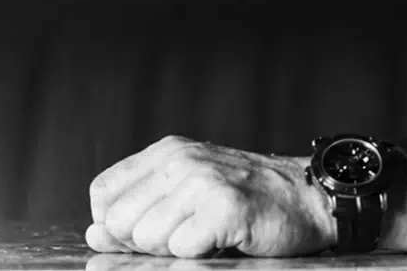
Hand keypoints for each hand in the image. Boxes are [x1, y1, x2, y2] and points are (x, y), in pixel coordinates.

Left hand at [85, 135, 333, 258]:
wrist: (311, 198)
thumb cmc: (249, 199)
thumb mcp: (188, 191)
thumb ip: (140, 210)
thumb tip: (95, 234)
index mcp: (168, 151)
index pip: (102, 194)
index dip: (117, 224)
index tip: (153, 228)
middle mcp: (181, 160)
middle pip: (118, 222)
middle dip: (144, 242)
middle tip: (186, 234)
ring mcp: (204, 181)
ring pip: (147, 238)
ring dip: (174, 250)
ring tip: (207, 235)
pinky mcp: (226, 207)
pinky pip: (182, 249)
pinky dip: (200, 254)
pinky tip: (223, 239)